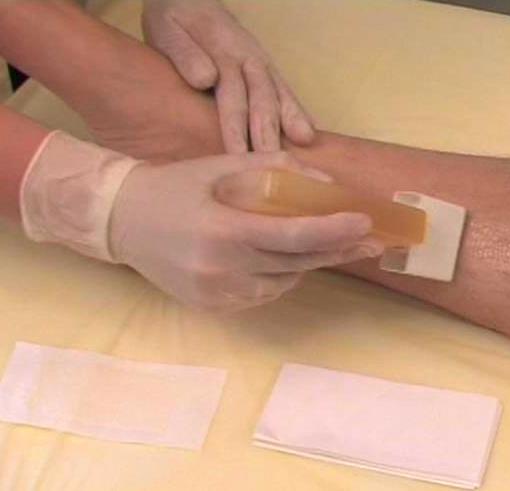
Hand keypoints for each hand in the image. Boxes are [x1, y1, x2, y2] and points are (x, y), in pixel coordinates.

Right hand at [110, 152, 381, 310]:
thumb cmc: (177, 186)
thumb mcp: (223, 165)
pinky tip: (282, 257)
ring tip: (324, 242)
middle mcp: (221, 269)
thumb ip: (277, 170)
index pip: (291, 235)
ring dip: (309, 261)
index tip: (366, 222)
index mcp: (223, 230)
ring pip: (285, 281)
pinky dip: (281, 275)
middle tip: (374, 242)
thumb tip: (328, 186)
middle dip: (339, 250)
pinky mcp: (215, 307)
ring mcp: (217, 294)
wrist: (122, 221)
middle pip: (297, 263)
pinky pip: (265, 293)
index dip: (332, 230)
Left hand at [142, 0, 313, 152]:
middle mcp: (249, 59)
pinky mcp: (267, 70)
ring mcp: (262, 65)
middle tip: (272, 163)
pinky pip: (286, 92)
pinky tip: (308, 134)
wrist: (190, 0)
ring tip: (303, 144)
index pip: (232, 94)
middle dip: (268, 133)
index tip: (238, 155)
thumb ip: (186, 53)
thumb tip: (206, 79)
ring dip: (291, 121)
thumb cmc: (176, 22)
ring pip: (280, 94)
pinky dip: (298, 112)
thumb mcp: (169, 30)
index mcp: (223, 52)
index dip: (236, 126)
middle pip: (262, 99)